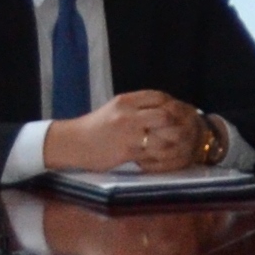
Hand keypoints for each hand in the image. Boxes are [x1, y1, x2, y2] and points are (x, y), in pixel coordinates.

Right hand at [44, 90, 200, 172]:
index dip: (172, 105)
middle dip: (176, 124)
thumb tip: (164, 110)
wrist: (74, 143)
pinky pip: (152, 155)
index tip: (177, 113)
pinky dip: (161, 156)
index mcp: (126, 101)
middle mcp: (128, 115)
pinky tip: (163, 157)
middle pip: (166, 116)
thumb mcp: (115, 108)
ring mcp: (128, 134)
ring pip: (163, 137)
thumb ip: (137, 107)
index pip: (159, 97)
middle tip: (180, 132)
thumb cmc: (96, 126)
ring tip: (176, 147)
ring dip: (172, 143)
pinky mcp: (127, 152)